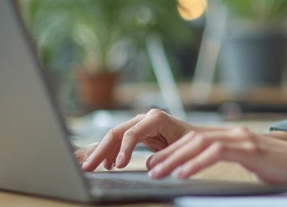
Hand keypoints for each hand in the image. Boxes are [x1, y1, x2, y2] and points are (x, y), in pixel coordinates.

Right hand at [80, 109, 195, 171]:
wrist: (198, 137)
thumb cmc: (193, 143)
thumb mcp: (182, 149)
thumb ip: (166, 154)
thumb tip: (149, 165)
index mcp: (156, 118)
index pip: (132, 133)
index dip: (122, 149)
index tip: (117, 166)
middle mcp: (144, 118)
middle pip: (116, 133)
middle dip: (100, 150)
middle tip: (88, 167)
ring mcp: (139, 124)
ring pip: (114, 137)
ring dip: (100, 152)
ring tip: (89, 167)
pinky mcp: (138, 132)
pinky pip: (119, 141)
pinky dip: (110, 152)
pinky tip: (105, 164)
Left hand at [144, 127, 286, 186]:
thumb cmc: (282, 169)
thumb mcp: (251, 165)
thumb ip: (233, 163)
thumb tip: (216, 173)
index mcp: (232, 136)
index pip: (196, 139)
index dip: (174, 150)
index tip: (157, 164)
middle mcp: (234, 133)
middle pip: (192, 138)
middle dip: (168, 154)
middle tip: (150, 168)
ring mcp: (241, 139)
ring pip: (199, 143)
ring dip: (176, 158)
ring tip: (159, 172)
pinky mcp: (248, 149)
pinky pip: (215, 153)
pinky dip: (196, 163)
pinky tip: (182, 173)